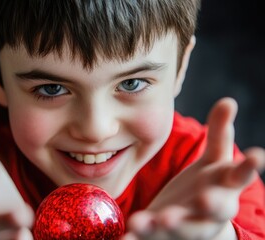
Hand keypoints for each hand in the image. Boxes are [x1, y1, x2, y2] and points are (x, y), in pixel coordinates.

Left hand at [121, 98, 264, 239]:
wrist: (194, 222)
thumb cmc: (206, 186)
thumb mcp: (214, 161)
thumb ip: (220, 133)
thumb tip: (229, 99)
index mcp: (223, 187)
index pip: (238, 177)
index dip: (248, 167)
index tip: (257, 155)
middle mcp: (207, 210)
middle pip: (213, 209)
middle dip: (210, 205)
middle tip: (204, 199)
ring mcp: (185, 226)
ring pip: (181, 227)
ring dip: (169, 223)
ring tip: (153, 220)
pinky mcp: (161, 236)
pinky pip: (149, 239)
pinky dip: (138, 239)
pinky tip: (124, 239)